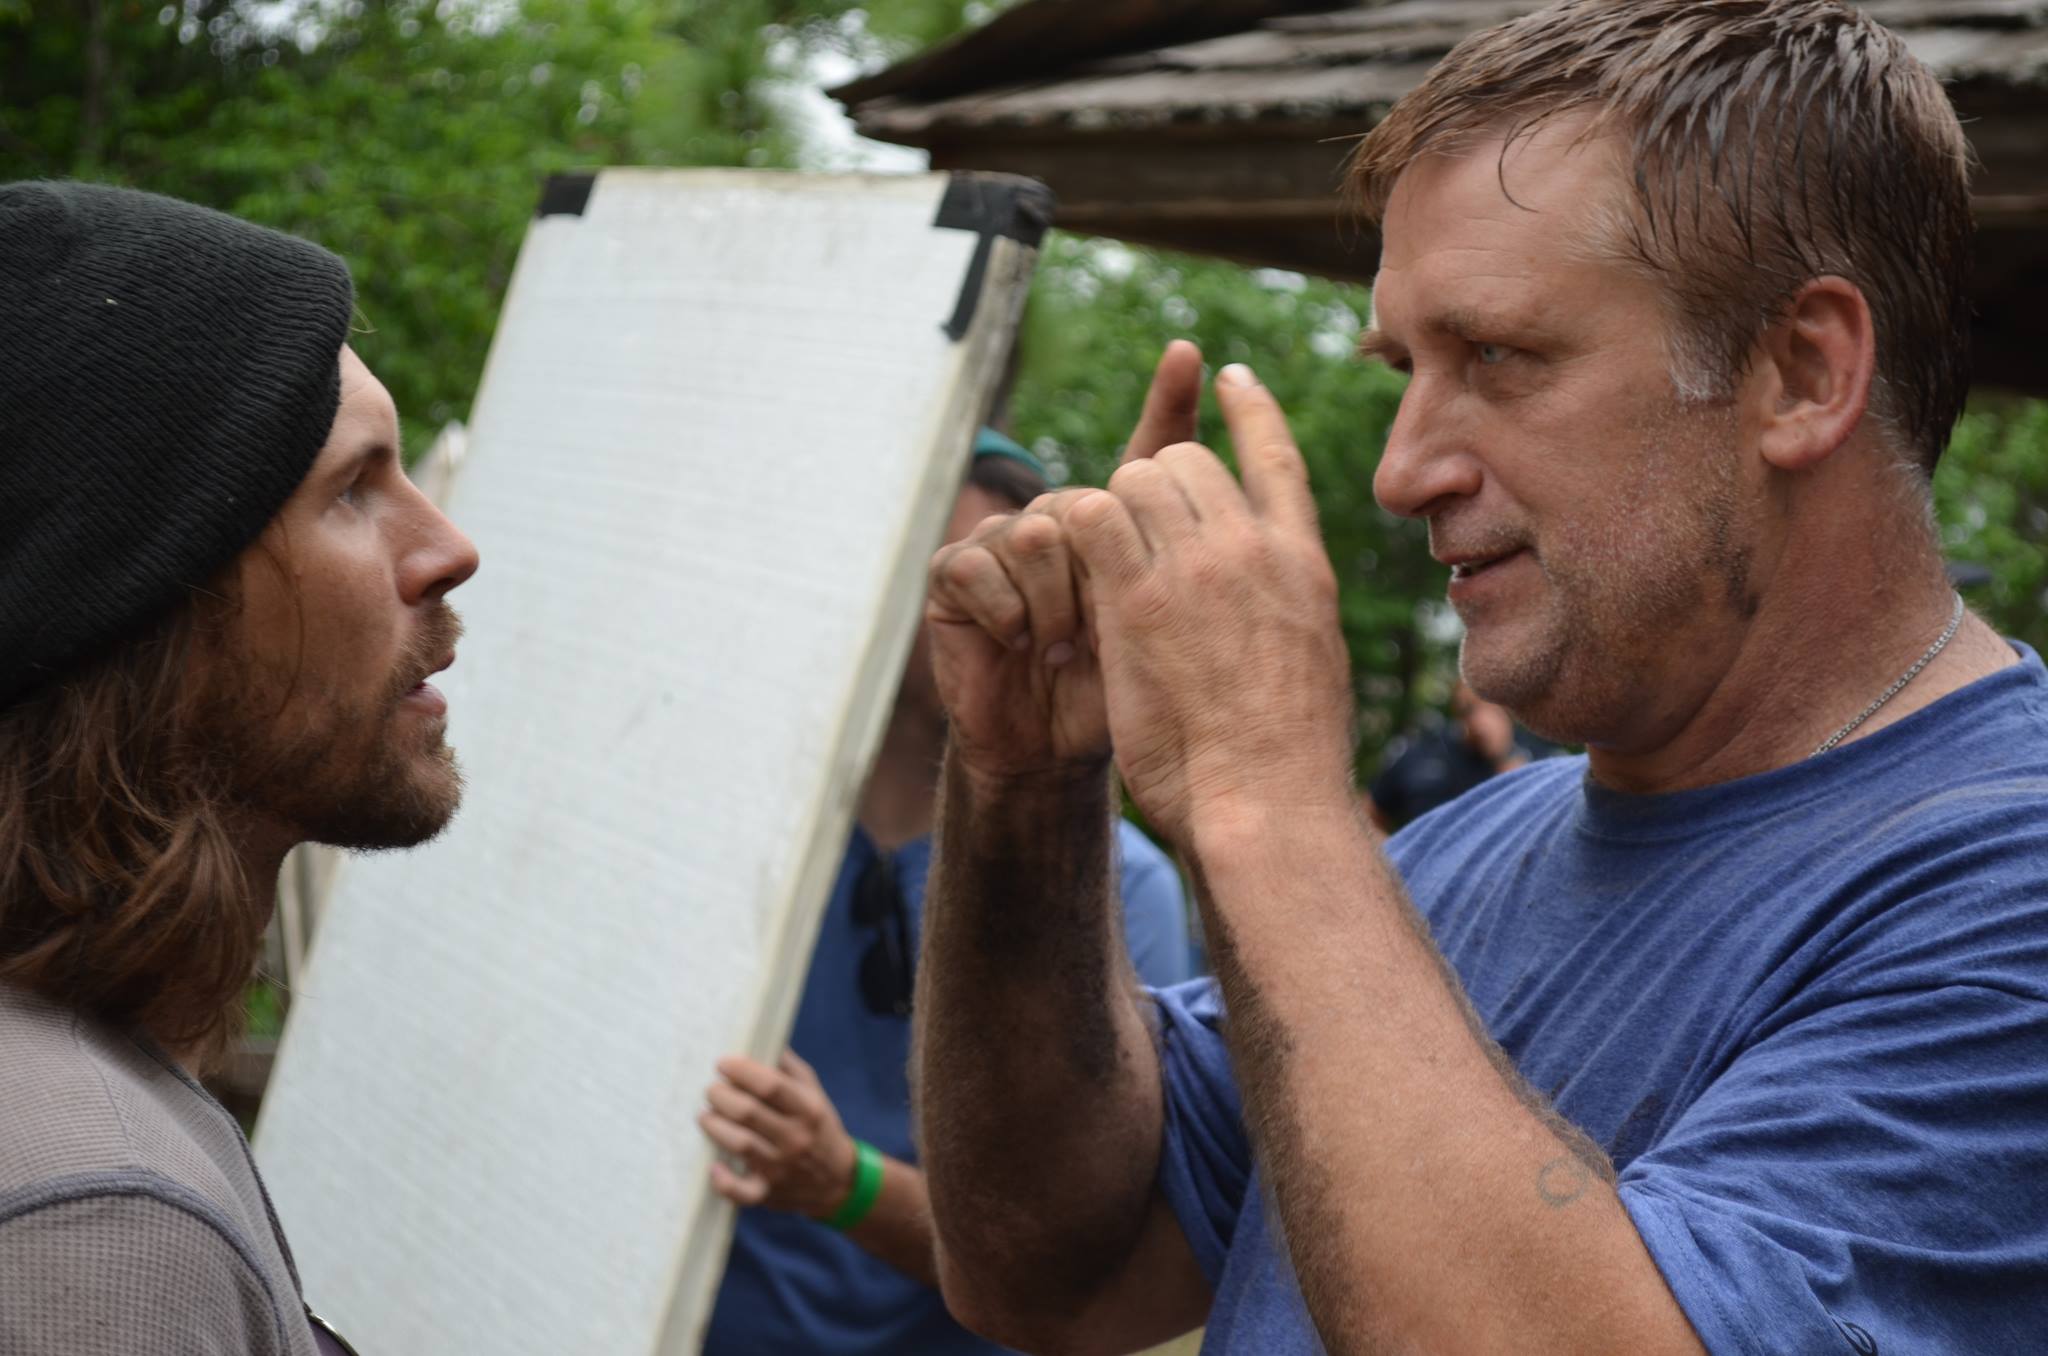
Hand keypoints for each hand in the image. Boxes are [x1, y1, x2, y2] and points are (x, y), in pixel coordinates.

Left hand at [700, 1050, 858, 1218]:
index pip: (771, 1085)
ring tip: (706, 1115)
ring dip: (715, 1126)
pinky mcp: (768, 1192)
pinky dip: (724, 1182)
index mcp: (807, 1109)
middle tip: (711, 1090)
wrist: (838, 1180)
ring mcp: (780, 1167)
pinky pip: (741, 1192)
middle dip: (721, 1096)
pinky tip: (714, 1166)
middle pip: (748, 1113)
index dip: (742, 1071)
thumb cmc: (818, 1127)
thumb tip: (759, 1040)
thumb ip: (789, 1067)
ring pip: (740, 1144)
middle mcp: (795, 1137)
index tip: (722, 1063)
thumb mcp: (814, 1092)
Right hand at [923, 342, 1205, 784]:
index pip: (1152, 451)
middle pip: (1088, 499)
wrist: (1054, 757)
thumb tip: (1240, 509)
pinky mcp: (955, 577)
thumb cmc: (1120, 699)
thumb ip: (1195, 570)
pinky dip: (1008, 610)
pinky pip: (980, 563)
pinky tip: (1023, 647)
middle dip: (1099, 565)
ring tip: (1063, 649)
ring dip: (1055, 600)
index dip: (1170, 400)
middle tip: (1101, 630)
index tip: (1194, 354)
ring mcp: (1005, 543)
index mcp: (1122, 531)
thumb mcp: (1172, 631)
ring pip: (1037, 530)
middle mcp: (1063, 521)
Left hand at [1052, 362, 1355, 844]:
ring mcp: (1197, 567)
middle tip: (1127, 537)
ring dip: (1107, 511)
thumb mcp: (1312, 665)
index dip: (1250, 408)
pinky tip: (1067, 567)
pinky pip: (1090, 518)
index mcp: (1304, 564)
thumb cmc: (1288, 765)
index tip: (1231, 376)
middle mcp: (1254, 548)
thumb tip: (1277, 616)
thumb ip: (1290, 617)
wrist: (1268, 802)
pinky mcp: (1137, 596)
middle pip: (1186, 461)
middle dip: (1150, 485)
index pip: (1277, 455)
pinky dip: (1070, 533)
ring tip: (1097, 565)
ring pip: (1133, 480)